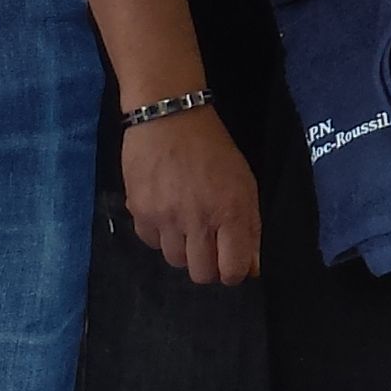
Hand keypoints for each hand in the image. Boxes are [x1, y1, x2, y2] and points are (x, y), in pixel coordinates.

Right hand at [122, 105, 262, 284]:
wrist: (169, 116)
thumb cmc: (213, 149)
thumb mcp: (244, 183)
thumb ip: (249, 228)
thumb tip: (251, 269)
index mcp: (230, 212)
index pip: (232, 270)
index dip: (234, 272)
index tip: (230, 261)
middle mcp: (197, 220)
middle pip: (201, 274)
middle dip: (208, 266)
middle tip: (208, 245)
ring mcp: (165, 218)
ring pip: (174, 261)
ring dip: (182, 249)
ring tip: (185, 223)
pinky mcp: (139, 211)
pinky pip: (151, 243)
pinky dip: (159, 234)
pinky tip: (164, 213)